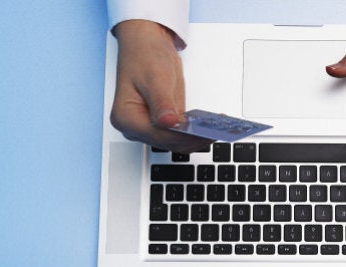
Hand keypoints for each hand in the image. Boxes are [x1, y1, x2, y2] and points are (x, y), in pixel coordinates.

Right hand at [110, 20, 211, 152]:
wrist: (147, 44)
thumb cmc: (145, 56)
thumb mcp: (155, 78)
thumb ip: (162, 103)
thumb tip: (167, 122)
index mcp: (126, 118)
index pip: (158, 135)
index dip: (182, 136)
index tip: (202, 134)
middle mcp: (135, 127)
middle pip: (169, 142)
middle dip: (193, 138)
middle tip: (217, 131)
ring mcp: (149, 127)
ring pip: (177, 142)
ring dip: (197, 138)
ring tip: (218, 130)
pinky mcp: (163, 124)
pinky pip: (180, 134)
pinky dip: (195, 132)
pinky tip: (210, 126)